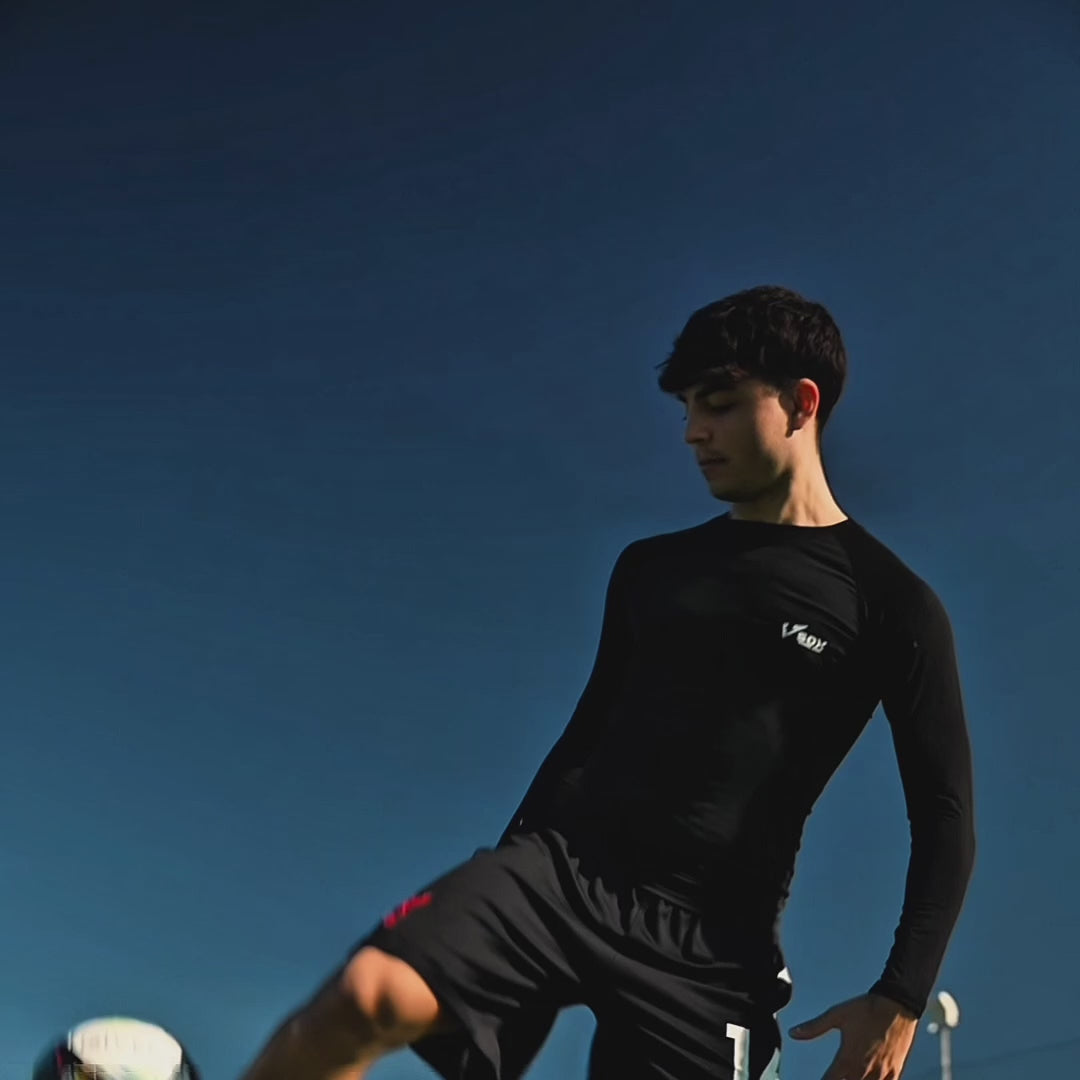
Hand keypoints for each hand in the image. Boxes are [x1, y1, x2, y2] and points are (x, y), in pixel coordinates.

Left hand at [788, 992, 917, 1079]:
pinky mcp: (895, 1072)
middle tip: (835, 1076)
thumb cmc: (867, 1009)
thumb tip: (794, 1033)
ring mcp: (881, 1074)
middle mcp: (864, 1070)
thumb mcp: (837, 1015)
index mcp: (848, 1059)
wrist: (897, 1005)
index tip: (821, 1079)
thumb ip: (814, 1027)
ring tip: (850, 1077)